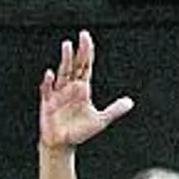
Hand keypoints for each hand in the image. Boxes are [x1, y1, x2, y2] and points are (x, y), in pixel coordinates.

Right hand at [39, 30, 133, 151]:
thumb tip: (130, 102)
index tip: (87, 39)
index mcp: (82, 89)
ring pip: (62, 73)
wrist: (63, 143)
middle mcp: (69, 87)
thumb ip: (115, 110)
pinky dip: (48, 83)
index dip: (88, 53)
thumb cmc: (80, 130)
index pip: (86, 67)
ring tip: (68, 46)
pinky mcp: (48, 104)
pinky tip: (50, 75)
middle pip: (75, 65)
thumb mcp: (101, 120)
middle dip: (79, 51)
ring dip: (65, 60)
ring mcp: (58, 94)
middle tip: (83, 36)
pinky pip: (47, 91)